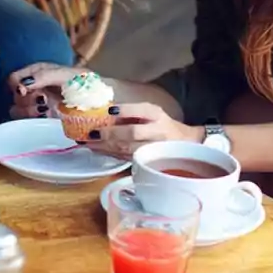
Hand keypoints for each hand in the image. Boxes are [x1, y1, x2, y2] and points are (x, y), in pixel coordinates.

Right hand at [8, 63, 86, 118]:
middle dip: (25, 99)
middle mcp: (34, 87)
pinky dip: (33, 119)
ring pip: (17, 109)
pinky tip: (46, 115)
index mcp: (37, 72)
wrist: (99, 100)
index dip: (17, 84)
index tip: (26, 90)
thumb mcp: (65, 74)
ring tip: (45, 108)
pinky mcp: (43, 117)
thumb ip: (44, 76)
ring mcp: (38, 103)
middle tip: (42, 100)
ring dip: (28, 110)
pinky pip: (26, 121)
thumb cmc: (85, 83)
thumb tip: (21, 85)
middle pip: (13, 95)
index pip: (14, 78)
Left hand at [83, 103, 202, 157]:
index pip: (143, 110)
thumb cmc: (161, 125)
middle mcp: (157, 132)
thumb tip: (104, 114)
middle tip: (92, 133)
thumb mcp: (151, 112)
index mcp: (157, 115)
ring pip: (127, 149)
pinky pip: (125, 158)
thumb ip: (132, 113)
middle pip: (133, 133)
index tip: (110, 110)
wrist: (183, 144)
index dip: (127, 111)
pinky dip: (109, 154)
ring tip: (88, 143)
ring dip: (105, 147)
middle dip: (110, 134)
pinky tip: (96, 149)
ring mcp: (152, 149)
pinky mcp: (146, 161)